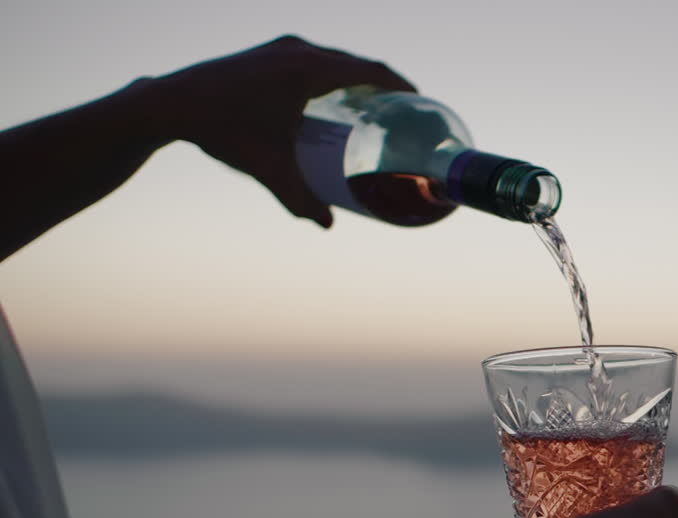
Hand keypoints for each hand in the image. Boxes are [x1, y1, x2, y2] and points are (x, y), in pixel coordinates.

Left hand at [153, 35, 415, 226]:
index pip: (370, 69)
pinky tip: (330, 97)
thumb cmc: (223, 131)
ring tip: (369, 104)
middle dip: (381, 84)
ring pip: (332, 59)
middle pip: (355, 62)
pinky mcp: (266, 51)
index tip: (419, 100)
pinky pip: (313, 58)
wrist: (173, 102)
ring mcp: (280, 47)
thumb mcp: (268, 168)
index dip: (399, 84)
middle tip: (399, 110)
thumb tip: (326, 225)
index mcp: (308, 71)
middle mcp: (298, 51)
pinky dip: (331, 74)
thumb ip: (299, 198)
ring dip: (355, 77)